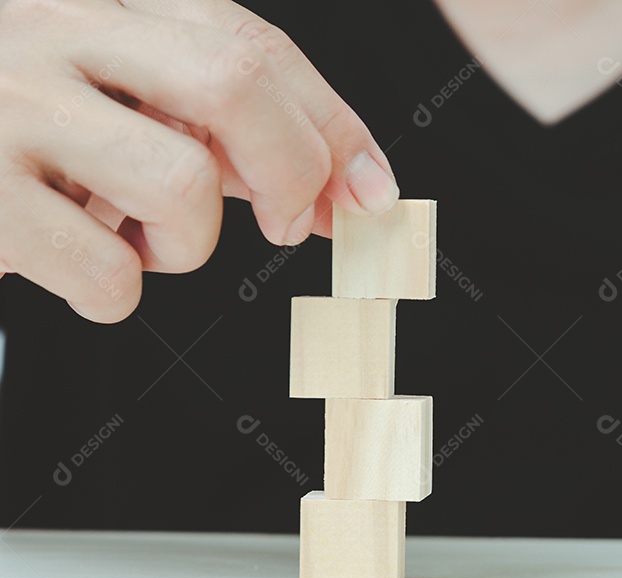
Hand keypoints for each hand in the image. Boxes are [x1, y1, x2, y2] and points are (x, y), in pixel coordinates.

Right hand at [0, 0, 398, 321]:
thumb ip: (219, 125)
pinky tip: (84, 266)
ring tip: (144, 238)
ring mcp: (6, 107)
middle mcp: (52, 31)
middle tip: (288, 224)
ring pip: (182, 184)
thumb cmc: (20, 125)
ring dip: (191, 243)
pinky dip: (120, 292)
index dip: (334, 125)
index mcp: (102, 1)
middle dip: (293, 169)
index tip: (373, 191)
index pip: (254, 44)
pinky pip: (107, 273)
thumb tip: (344, 187)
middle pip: (232, 82)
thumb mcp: (118, 98)